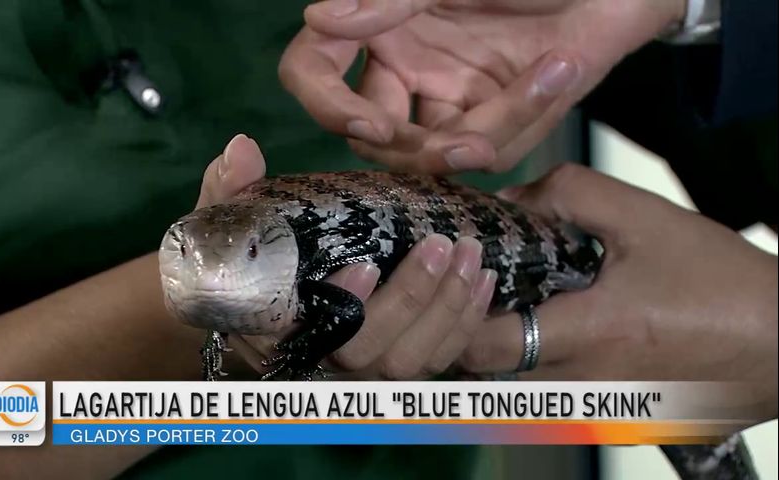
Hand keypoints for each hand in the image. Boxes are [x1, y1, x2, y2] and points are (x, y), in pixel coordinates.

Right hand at [200, 134, 496, 379]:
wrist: (261, 296)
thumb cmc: (248, 257)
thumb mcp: (233, 220)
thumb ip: (233, 188)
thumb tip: (242, 146)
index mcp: (276, 332)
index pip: (311, 334)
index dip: (342, 308)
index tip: (364, 266)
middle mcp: (321, 361)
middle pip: (374, 353)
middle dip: (413, 299)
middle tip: (443, 244)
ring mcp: (362, 368)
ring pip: (413, 361)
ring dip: (448, 309)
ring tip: (471, 253)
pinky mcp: (396, 361)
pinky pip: (438, 358)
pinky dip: (465, 322)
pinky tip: (484, 278)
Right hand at [280, 0, 685, 173]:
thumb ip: (386, 1)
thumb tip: (318, 18)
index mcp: (379, 30)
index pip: (314, 72)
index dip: (327, 106)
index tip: (370, 125)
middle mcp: (404, 71)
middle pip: (370, 136)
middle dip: (412, 149)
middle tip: (463, 143)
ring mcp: (447, 100)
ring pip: (431, 153)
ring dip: (485, 132)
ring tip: (548, 70)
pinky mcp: (492, 123)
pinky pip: (490, 145)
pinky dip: (526, 111)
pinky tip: (557, 66)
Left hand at [456, 164, 777, 420]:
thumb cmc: (721, 283)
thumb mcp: (646, 217)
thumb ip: (571, 194)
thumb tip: (512, 199)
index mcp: (590, 335)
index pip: (482, 346)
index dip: (455, 313)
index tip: (462, 276)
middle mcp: (583, 384)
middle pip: (488, 369)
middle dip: (471, 326)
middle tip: (477, 283)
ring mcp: (595, 409)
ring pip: (515, 384)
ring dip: (503, 345)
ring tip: (513, 298)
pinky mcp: (609, 417)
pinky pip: (549, 393)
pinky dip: (536, 362)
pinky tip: (553, 324)